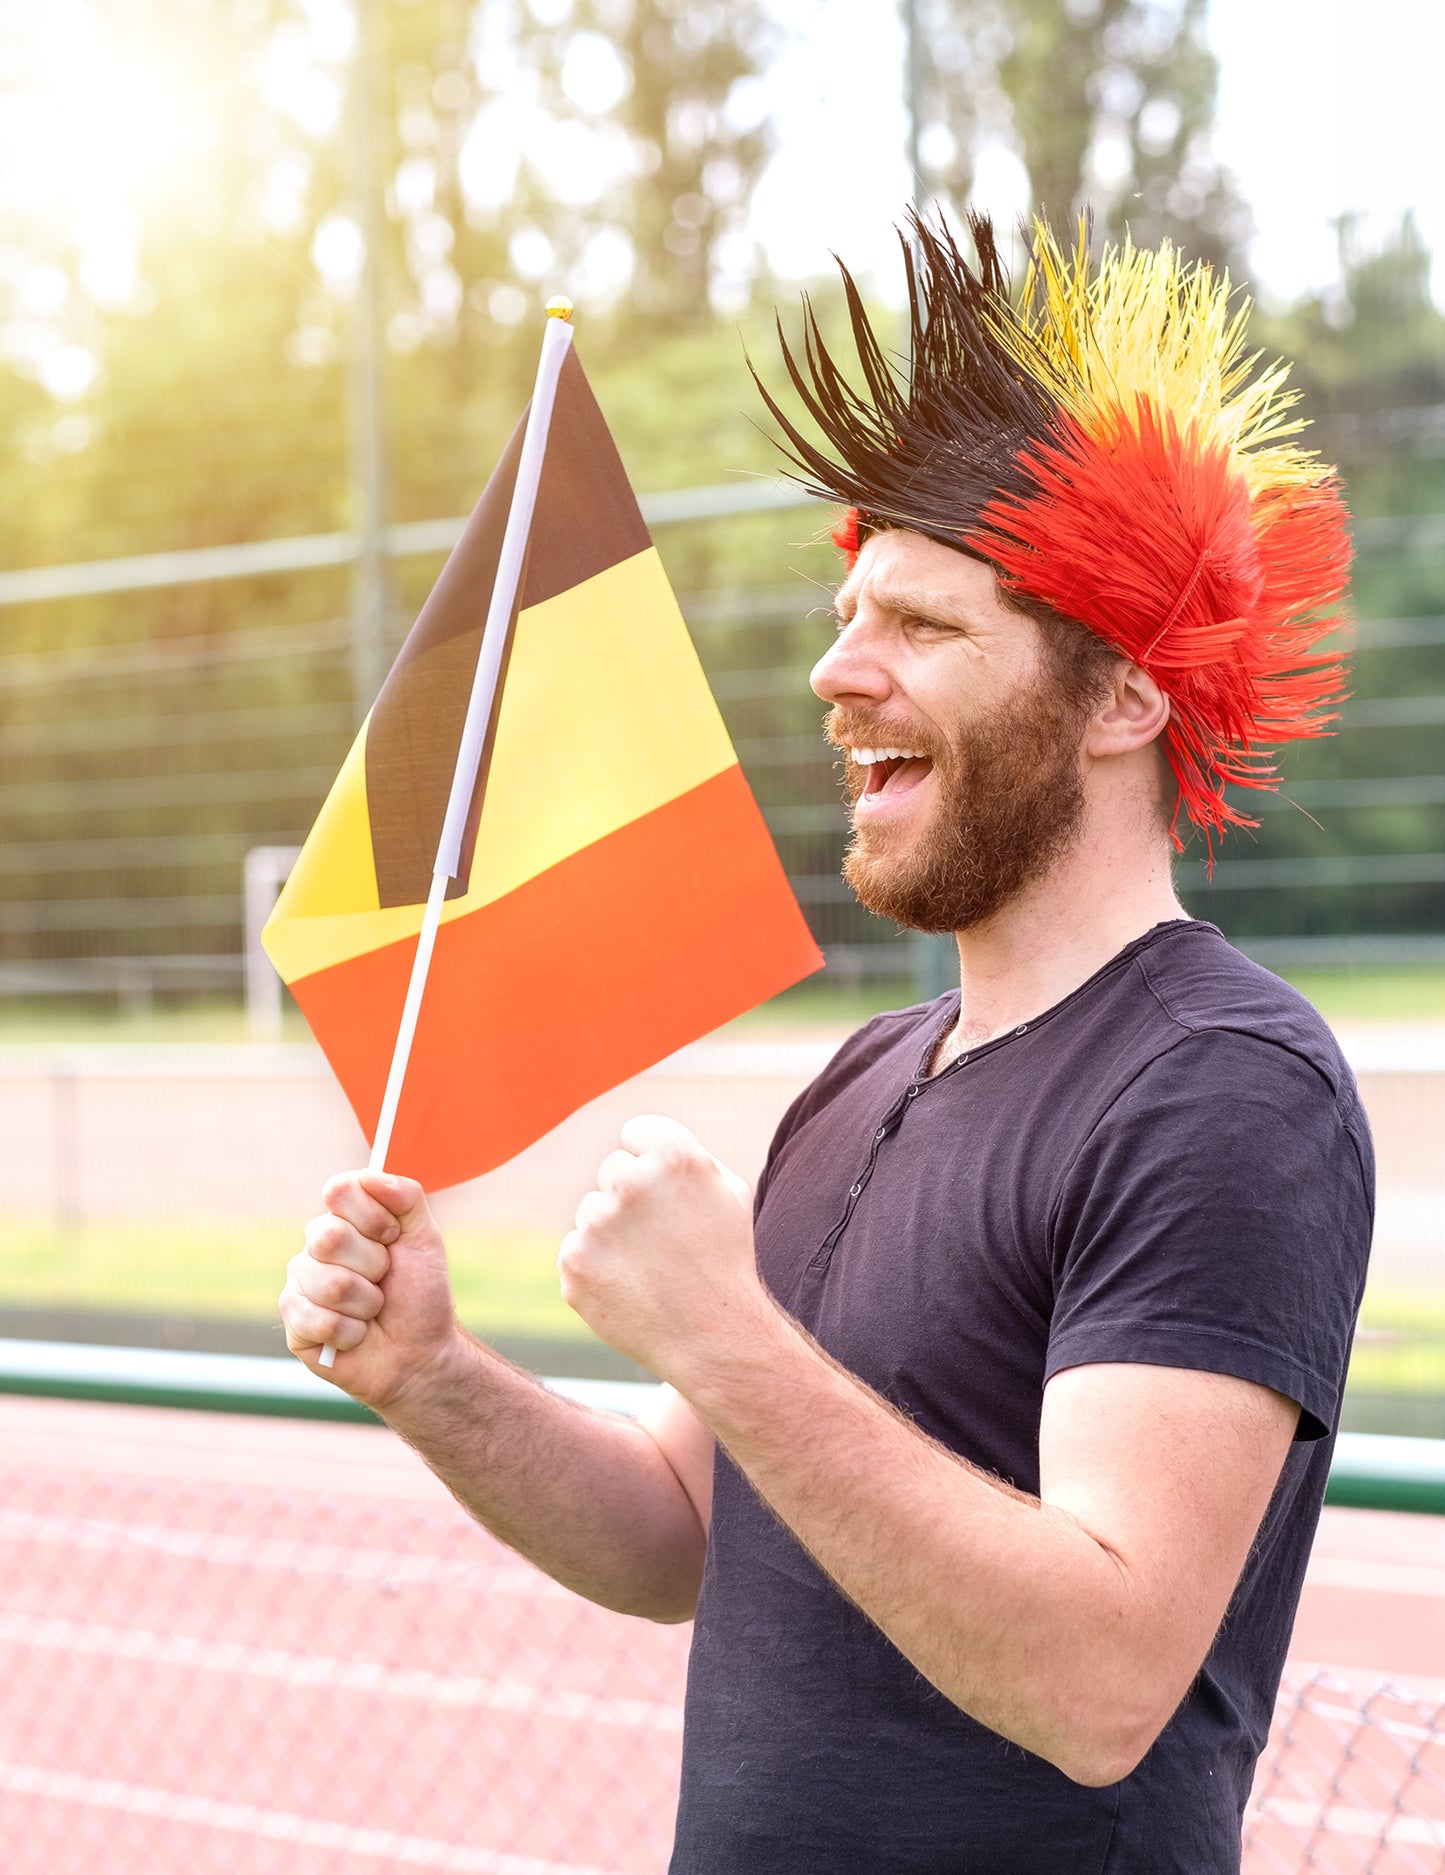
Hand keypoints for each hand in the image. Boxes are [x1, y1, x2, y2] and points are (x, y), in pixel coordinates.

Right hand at [279, 1170, 460, 1410]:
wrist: (420, 1353)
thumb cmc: (421, 1294)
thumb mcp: (425, 1237)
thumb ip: (405, 1196)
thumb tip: (371, 1175)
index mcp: (344, 1219)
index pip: (338, 1190)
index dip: (372, 1216)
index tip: (393, 1237)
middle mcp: (316, 1246)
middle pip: (328, 1236)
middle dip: (373, 1264)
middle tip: (385, 1279)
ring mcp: (300, 1283)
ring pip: (328, 1283)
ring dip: (366, 1303)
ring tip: (373, 1311)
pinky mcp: (293, 1322)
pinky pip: (319, 1320)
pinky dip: (352, 1333)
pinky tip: (357, 1336)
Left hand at [558, 1115, 768, 1382]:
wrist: (713, 1337)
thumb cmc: (725, 1260)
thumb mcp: (728, 1193)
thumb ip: (683, 1154)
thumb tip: (639, 1137)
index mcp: (675, 1156)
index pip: (635, 1133)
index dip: (651, 1165)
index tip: (666, 1195)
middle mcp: (632, 1182)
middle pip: (612, 1171)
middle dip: (631, 1199)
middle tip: (662, 1240)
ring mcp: (599, 1223)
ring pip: (591, 1211)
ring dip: (611, 1234)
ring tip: (650, 1268)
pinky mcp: (575, 1261)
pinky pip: (575, 1249)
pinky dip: (595, 1268)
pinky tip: (629, 1288)